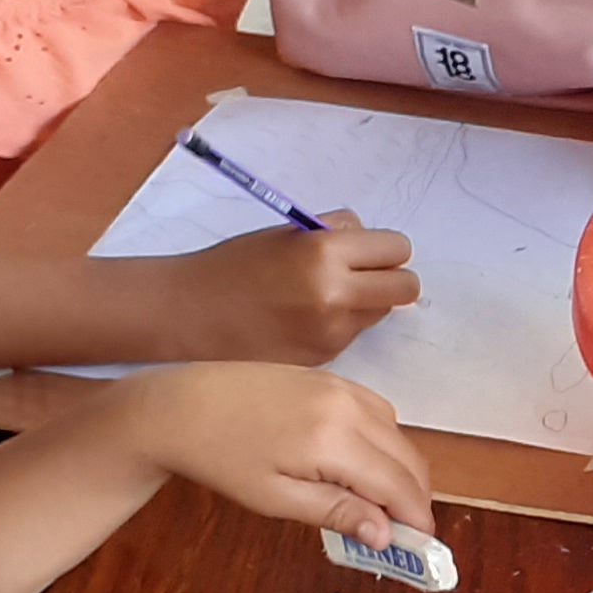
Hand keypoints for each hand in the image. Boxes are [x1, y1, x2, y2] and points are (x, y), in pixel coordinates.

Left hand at [117, 360, 436, 543]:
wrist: (181, 406)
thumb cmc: (221, 459)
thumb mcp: (275, 498)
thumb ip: (336, 512)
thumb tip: (386, 535)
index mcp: (334, 440)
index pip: (399, 485)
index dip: (416, 519)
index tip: (419, 546)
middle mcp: (349, 406)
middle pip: (408, 458)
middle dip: (414, 498)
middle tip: (401, 532)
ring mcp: (342, 386)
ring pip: (398, 434)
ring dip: (399, 469)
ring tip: (376, 501)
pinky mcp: (331, 377)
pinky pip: (378, 410)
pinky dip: (383, 441)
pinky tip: (357, 463)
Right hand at [178, 219, 421, 360]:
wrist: (188, 315)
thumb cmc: (231, 268)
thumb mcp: (285, 234)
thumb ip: (334, 232)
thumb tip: (369, 236)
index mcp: (324, 253)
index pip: (397, 249)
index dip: (385, 250)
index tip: (370, 252)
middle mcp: (336, 295)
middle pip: (404, 288)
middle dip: (390, 279)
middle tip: (362, 276)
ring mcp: (331, 333)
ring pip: (380, 314)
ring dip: (364, 305)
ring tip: (319, 299)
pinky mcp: (322, 360)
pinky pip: (352, 336)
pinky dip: (339, 327)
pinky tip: (301, 322)